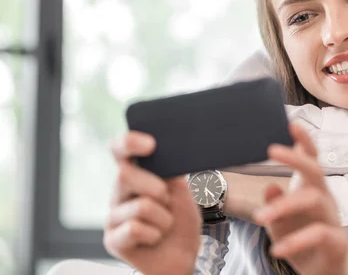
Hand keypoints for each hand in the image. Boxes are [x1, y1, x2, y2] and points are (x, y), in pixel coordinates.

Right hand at [103, 131, 199, 274]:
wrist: (183, 256)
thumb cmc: (181, 221)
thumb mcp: (181, 190)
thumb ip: (170, 171)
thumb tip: (166, 150)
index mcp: (134, 175)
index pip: (120, 150)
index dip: (129, 142)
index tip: (150, 144)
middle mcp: (119, 192)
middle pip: (125, 174)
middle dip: (156, 188)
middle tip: (167, 201)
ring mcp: (113, 216)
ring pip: (141, 205)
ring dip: (164, 218)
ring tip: (164, 224)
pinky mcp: (112, 239)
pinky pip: (135, 228)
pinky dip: (155, 234)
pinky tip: (155, 238)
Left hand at [253, 124, 347, 274]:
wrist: (321, 274)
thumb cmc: (300, 241)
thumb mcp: (279, 222)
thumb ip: (273, 204)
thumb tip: (270, 186)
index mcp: (310, 189)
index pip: (311, 159)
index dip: (304, 141)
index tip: (291, 123)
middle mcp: (324, 199)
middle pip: (315, 171)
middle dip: (295, 157)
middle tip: (272, 149)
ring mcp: (332, 219)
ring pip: (313, 199)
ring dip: (284, 206)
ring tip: (259, 218)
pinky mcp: (337, 242)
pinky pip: (318, 234)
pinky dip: (295, 241)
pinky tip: (277, 248)